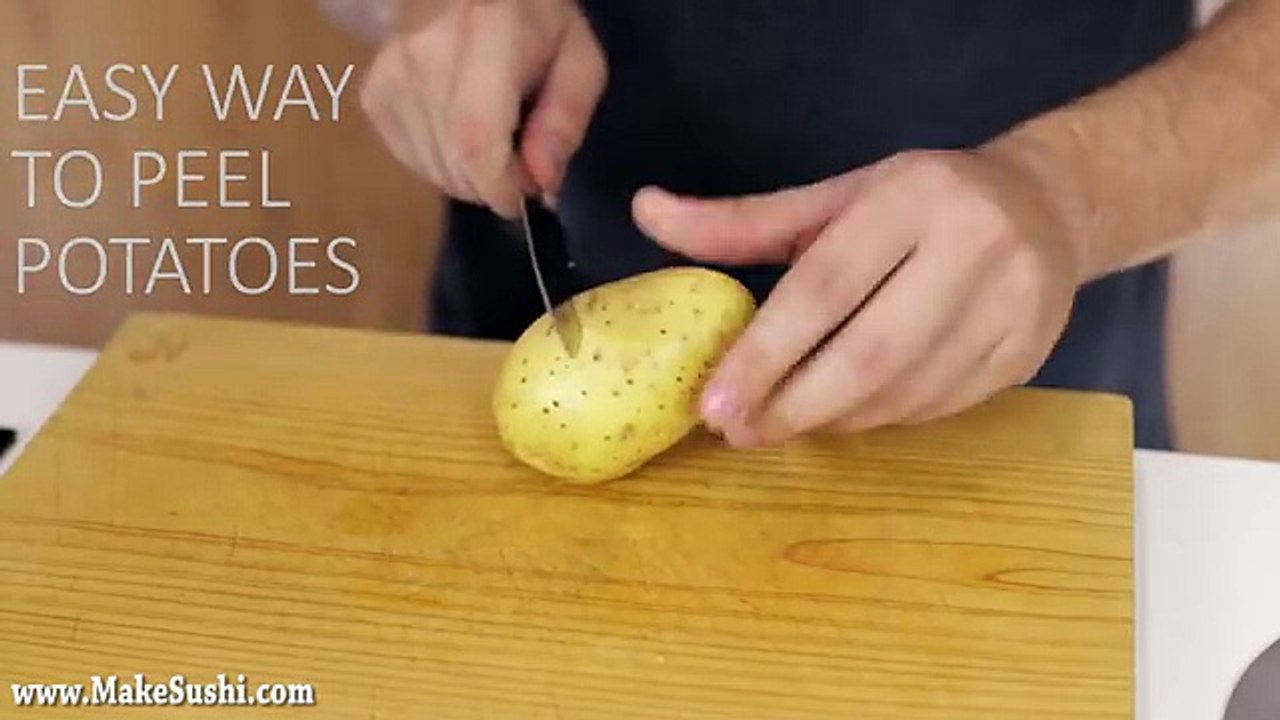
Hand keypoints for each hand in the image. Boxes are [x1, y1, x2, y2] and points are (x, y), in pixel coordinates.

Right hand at [359, 0, 606, 217]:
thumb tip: (541, 185)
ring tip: (490, 138)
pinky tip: (458, 131)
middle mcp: (426, 56)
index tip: (525, 196)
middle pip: (454, 164)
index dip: (501, 187)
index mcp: (487, 38)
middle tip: (517, 161)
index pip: (477, 141)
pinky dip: (440, 163)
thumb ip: (565, 121)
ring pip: (432, 169)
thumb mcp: (578, 60)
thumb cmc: (534, 21)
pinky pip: (410, 159)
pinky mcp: (373, 94)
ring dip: (468, 177)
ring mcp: (391, 75)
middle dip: (493, 185)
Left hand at [633, 148, 1083, 447]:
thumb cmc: (917, 201)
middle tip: (738, 433)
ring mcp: (1014, 306)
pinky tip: (844, 413)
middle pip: (870, 355)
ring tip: (782, 422)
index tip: (711, 406)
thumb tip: (645, 213)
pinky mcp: (1030, 353)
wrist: (1045, 206)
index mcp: (914, 198)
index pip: (824, 289)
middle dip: (793, 406)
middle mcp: (975, 248)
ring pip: (904, 394)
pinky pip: (938, 409)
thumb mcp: (833, 198)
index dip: (763, 355)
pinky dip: (880, 420)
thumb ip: (741, 221)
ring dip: (832, 420)